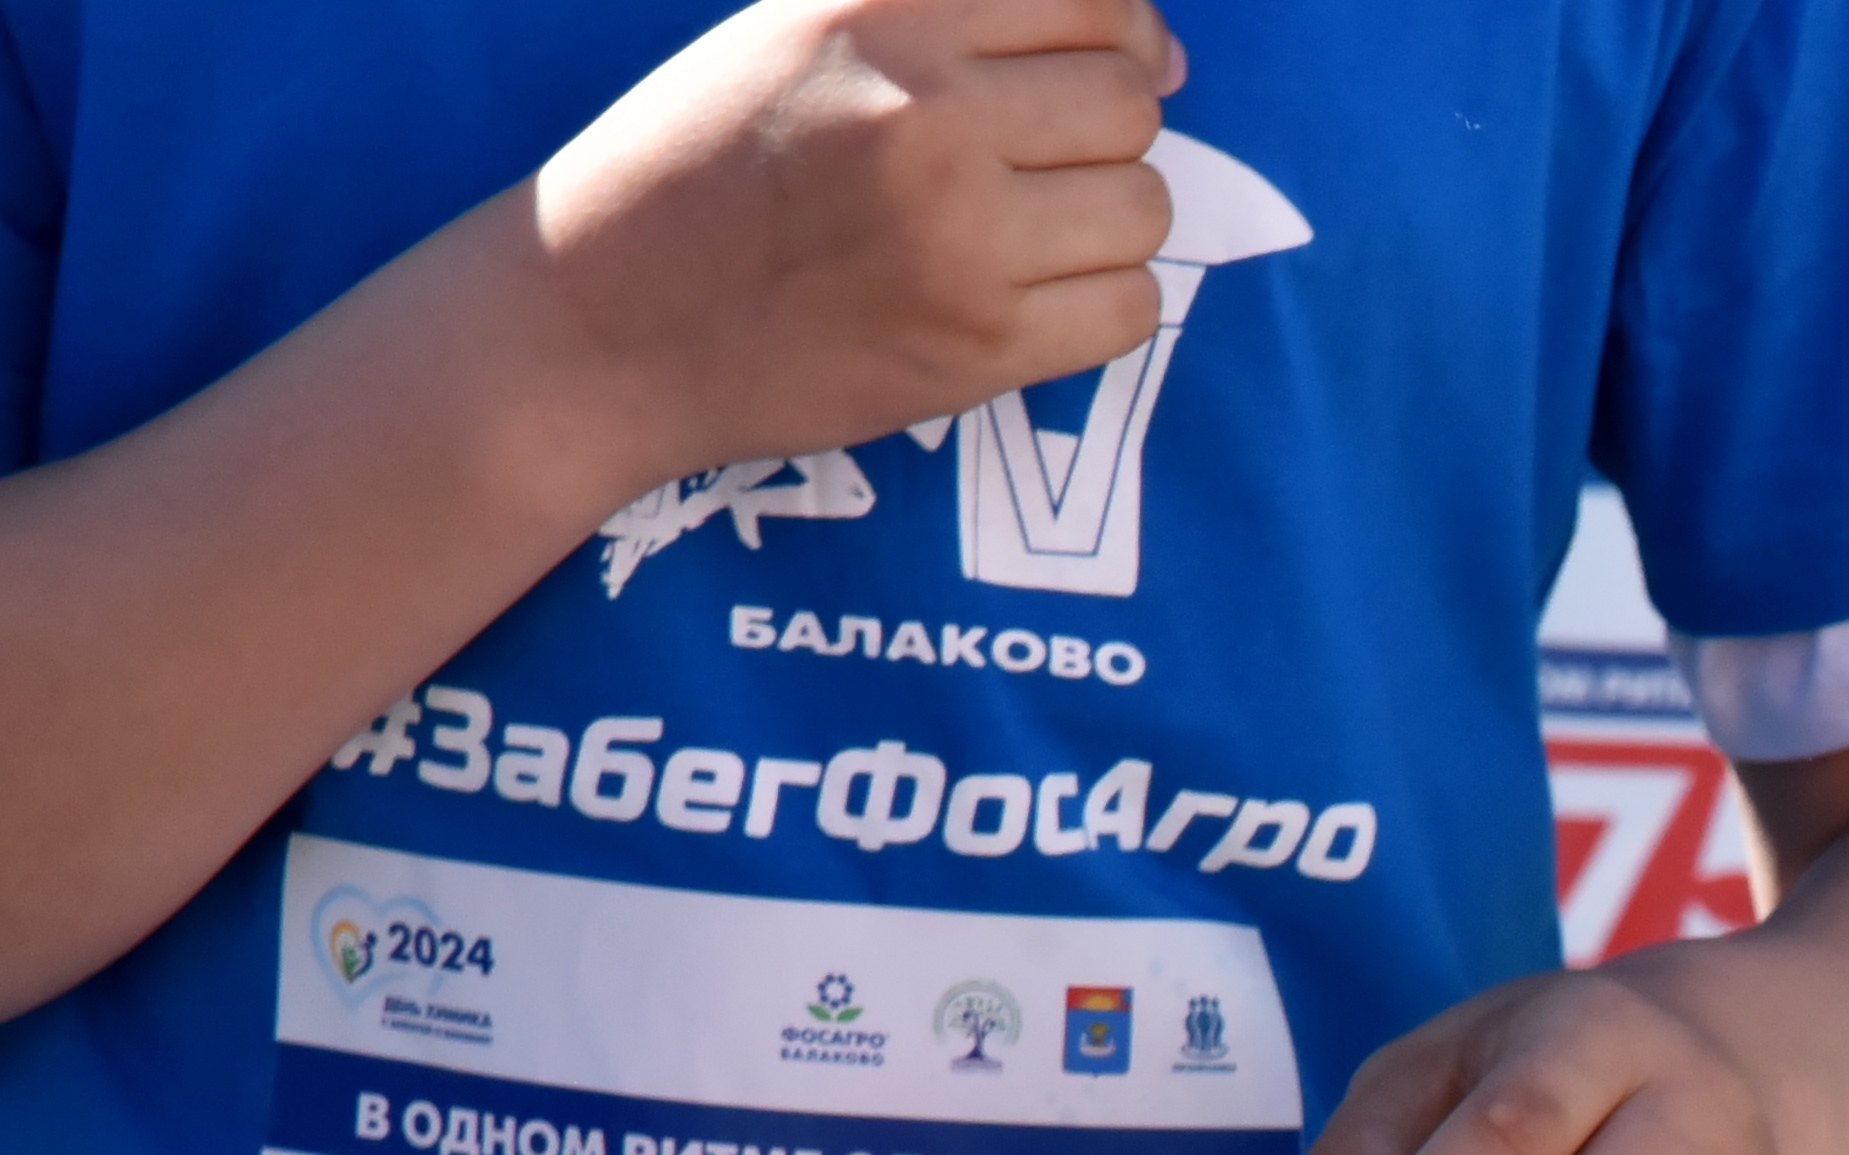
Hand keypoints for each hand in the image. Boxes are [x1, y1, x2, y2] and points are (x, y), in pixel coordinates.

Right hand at [522, 0, 1187, 486]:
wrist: (606, 318)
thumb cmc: (708, 165)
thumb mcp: (800, 30)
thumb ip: (949, 15)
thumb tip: (1160, 53)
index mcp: (882, 17)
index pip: (1094, 1)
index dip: (1130, 37)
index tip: (1124, 67)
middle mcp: (925, 113)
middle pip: (1130, 105)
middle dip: (1107, 136)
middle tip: (1040, 169)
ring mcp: (958, 233)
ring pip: (1144, 208)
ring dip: (1105, 225)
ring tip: (1019, 235)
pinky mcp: (980, 343)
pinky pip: (1133, 308)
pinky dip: (1099, 306)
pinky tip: (1020, 298)